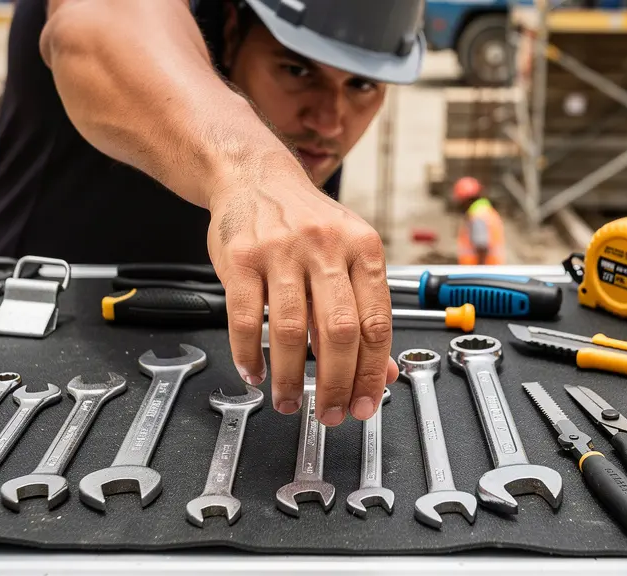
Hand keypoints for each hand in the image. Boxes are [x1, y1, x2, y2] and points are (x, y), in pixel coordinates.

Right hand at [207, 173, 398, 425]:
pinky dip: (249, 355)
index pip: (376, 323)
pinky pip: (244, 319)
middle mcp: (325, 246)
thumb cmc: (307, 221)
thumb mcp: (349, 255)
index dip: (373, 373)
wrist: (255, 176)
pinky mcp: (241, 258)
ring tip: (290, 401)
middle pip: (338, 331)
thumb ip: (367, 311)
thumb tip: (385, 372)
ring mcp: (281, 250)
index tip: (366, 404)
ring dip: (290, 378)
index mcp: (363, 248)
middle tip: (330, 413)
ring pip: (289, 330)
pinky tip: (255, 374)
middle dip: (336, 384)